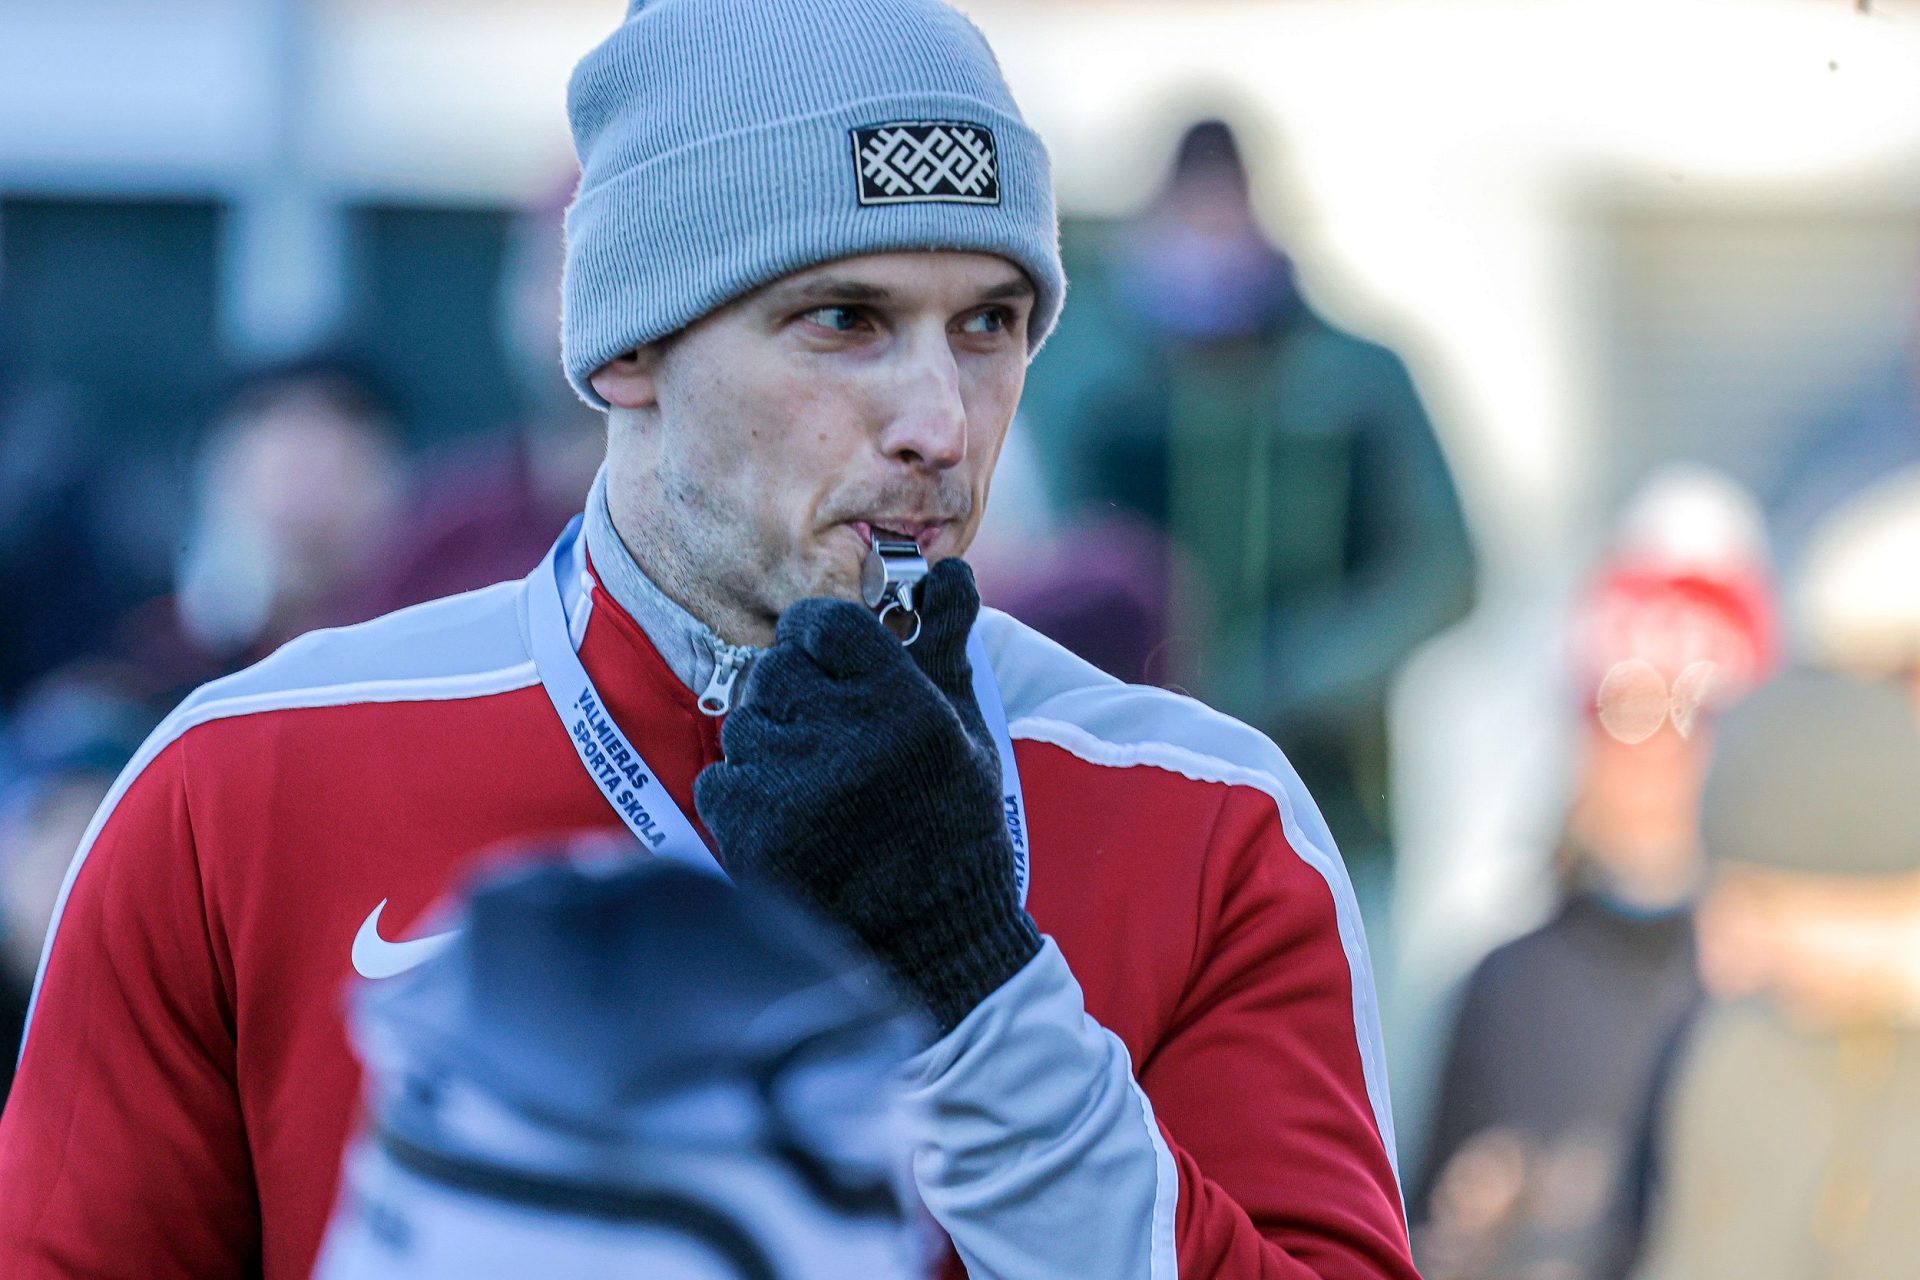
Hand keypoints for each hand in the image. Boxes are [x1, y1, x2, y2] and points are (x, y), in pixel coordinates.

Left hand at [694, 560, 1039, 1032]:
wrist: (930, 941)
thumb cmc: (953, 826)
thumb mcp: (966, 731)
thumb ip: (946, 645)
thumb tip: (951, 571)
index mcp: (905, 707)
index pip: (823, 622)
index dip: (818, 637)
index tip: (828, 663)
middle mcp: (849, 740)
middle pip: (775, 669)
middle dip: (793, 694)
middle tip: (823, 734)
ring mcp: (796, 788)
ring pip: (745, 724)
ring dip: (769, 747)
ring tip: (814, 786)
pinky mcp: (755, 834)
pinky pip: (721, 778)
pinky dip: (743, 794)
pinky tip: (788, 818)